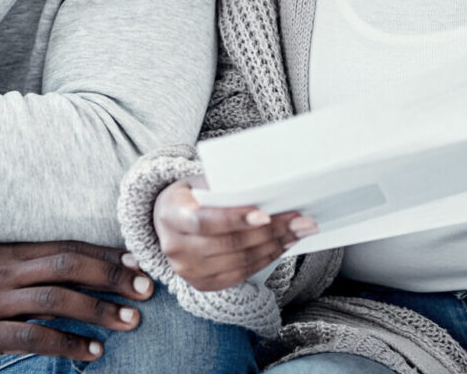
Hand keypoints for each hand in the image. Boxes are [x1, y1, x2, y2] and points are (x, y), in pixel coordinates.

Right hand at [0, 236, 156, 361]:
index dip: (104, 253)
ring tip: (131, 322)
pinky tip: (91, 353)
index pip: (65, 246)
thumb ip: (10, 265)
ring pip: (58, 299)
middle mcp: (4, 271)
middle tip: (147, 289)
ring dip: (99, 310)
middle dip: (112, 276)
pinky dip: (67, 344)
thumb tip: (48, 274)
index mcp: (4, 251)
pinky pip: (32, 337)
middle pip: (69, 265)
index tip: (137, 261)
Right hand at [154, 178, 313, 290]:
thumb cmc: (191, 195)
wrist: (166, 220)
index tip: (266, 215)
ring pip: (239, 261)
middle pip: (229, 244)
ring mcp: (187, 270)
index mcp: (171, 214)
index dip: (235, 220)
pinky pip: (240, 274)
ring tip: (299, 232)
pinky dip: (265, 259)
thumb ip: (224, 187)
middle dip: (270, 232)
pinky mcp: (201, 284)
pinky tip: (283, 246)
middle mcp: (176, 247)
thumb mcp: (199, 182)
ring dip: (274, 246)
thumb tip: (267, 186)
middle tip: (300, 220)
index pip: (204, 221)